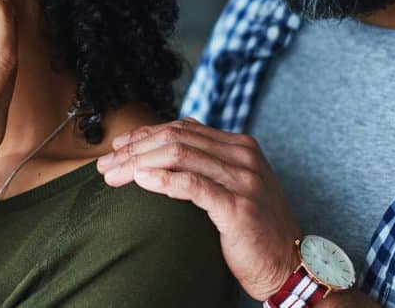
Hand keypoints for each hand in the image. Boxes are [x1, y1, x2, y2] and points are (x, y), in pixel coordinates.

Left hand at [97, 118, 301, 299]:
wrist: (289, 265)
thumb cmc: (254, 230)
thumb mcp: (231, 187)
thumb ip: (204, 166)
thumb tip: (156, 154)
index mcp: (239, 146)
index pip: (182, 128)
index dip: (145, 134)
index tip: (117, 146)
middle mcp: (242, 156)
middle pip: (175, 138)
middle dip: (134, 149)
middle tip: (105, 164)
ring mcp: (243, 179)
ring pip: (179, 156)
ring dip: (138, 163)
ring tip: (113, 174)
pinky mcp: (238, 207)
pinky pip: (193, 185)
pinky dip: (163, 180)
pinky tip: (141, 181)